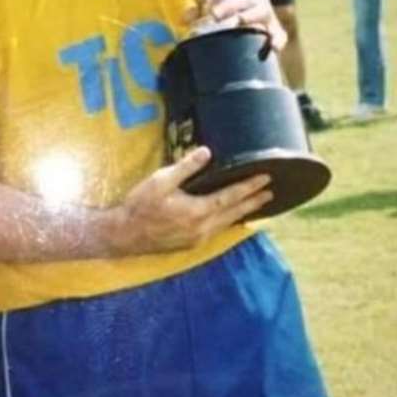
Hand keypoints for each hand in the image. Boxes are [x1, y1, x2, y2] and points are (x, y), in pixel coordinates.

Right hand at [111, 146, 271, 254]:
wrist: (125, 235)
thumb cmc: (140, 206)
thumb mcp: (161, 180)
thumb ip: (186, 167)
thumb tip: (207, 152)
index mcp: (197, 211)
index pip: (230, 197)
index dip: (249, 187)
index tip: (265, 178)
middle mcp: (202, 228)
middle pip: (235, 213)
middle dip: (254, 201)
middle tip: (271, 192)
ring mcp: (198, 238)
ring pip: (228, 224)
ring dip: (245, 212)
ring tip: (259, 203)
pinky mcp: (192, 243)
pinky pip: (218, 230)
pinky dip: (230, 221)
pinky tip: (233, 217)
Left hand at [195, 0, 285, 53]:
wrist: (245, 45)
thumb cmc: (225, 23)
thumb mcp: (211, 14)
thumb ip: (198, 12)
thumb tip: (185, 17)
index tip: (210, 1)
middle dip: (230, 3)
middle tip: (214, 14)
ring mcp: (268, 16)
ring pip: (263, 10)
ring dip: (249, 14)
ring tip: (238, 21)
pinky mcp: (276, 34)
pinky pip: (279, 36)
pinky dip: (276, 40)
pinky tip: (271, 46)